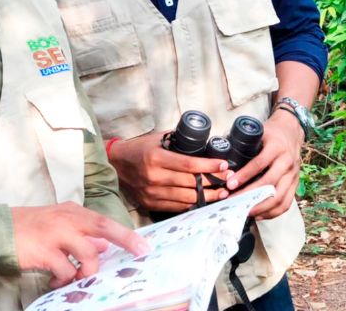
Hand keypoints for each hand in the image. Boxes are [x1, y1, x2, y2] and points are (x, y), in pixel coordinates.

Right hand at [12, 202, 150, 288]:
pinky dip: (65, 279)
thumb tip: (104, 247)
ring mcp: (56, 234)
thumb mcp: (58, 224)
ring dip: (87, 271)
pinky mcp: (45, 252)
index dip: (126, 234)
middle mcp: (68, 219)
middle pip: (104, 228)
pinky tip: (55, 280)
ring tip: (76, 278)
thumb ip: (81, 233)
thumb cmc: (30, 228)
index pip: (105, 221)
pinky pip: (66, 271)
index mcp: (73, 212)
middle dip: (126, 240)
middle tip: (140, 253)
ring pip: (88, 255)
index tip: (144, 246)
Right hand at [108, 131, 231, 212]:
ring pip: (186, 198)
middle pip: (190, 183)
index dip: (209, 166)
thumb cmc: (139, 148)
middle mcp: (154, 177)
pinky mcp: (151, 204)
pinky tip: (205, 200)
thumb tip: (204, 142)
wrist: (115, 164)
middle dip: (213, 181)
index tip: (224, 165)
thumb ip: (178, 141)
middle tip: (229, 178)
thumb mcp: (157, 139)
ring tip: (223, 192)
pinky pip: (177, 207)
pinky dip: (193, 204)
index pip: (189, 165)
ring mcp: (152, 193)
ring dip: (207, 196)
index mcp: (156, 159)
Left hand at [227, 110, 303, 219]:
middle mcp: (287, 161)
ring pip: (279, 197)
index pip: (259, 163)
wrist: (292, 131)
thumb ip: (245, 145)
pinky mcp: (295, 184)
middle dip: (250, 195)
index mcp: (276, 147)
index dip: (244, 175)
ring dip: (261, 207)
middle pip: (269, 183)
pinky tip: (260, 214)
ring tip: (245, 211)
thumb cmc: (272, 133)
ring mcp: (293, 174)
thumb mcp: (259, 133)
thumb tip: (224, 160)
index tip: (230, 185)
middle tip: (234, 202)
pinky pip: (286, 202)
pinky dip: (273, 212)